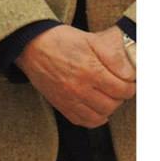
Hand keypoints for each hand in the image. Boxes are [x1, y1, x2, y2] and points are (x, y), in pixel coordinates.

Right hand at [16, 25, 135, 127]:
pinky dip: (93, 117)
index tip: (126, 81)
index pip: (122, 89)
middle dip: (118, 96)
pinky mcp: (60, 105)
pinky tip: (94, 107)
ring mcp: (69, 99)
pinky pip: (83, 121)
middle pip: (113, 104)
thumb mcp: (89, 40)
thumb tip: (129, 73)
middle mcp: (80, 88)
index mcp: (90, 70)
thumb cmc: (58, 40)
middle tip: (116, 86)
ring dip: (107, 107)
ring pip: (100, 115)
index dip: (128, 85)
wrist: (30, 45)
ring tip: (105, 95)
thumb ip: (112, 56)